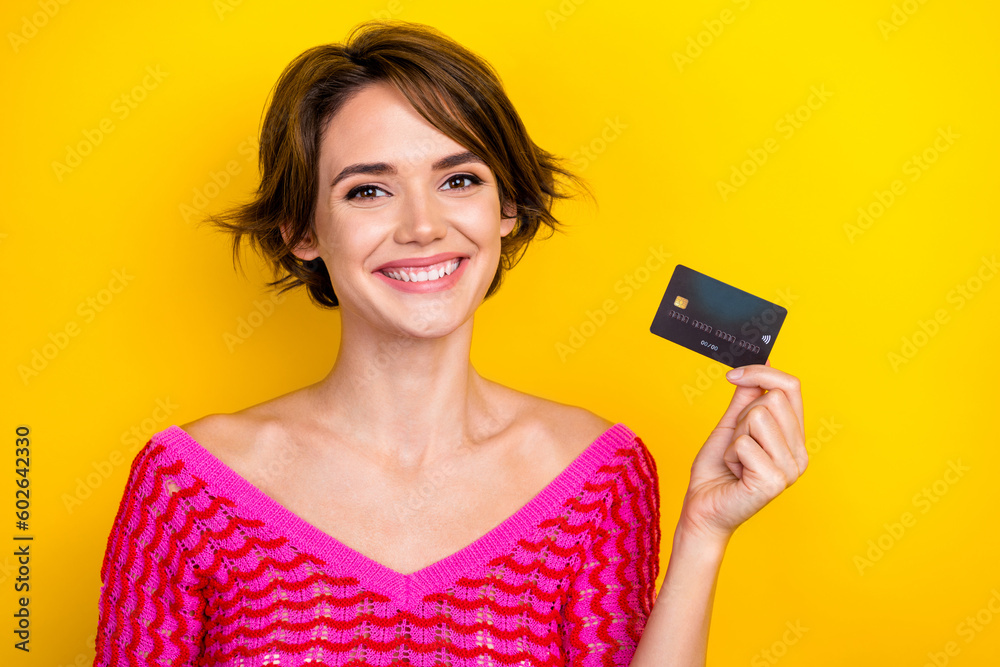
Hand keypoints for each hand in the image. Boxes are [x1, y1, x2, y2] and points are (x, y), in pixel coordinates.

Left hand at [678, 361, 806, 545]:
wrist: (703, 508)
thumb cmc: (717, 471)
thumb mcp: (732, 426)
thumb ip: (747, 398)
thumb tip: (764, 365)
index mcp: (794, 438)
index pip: (792, 388)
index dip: (762, 374)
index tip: (733, 375)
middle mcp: (799, 453)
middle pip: (772, 399)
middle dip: (743, 416)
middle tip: (737, 445)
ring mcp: (790, 468)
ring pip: (758, 417)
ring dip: (735, 437)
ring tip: (736, 461)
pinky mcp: (774, 480)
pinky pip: (744, 443)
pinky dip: (730, 455)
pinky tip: (734, 473)